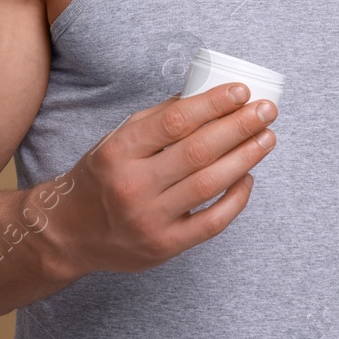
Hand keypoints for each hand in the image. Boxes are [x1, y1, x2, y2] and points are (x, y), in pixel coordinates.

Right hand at [42, 84, 277, 277]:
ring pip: (209, 184)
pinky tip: (248, 177)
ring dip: (245, 158)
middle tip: (267, 111)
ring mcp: (149, 219)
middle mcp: (132, 185)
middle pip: (198, 151)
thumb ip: (155, 121)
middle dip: (239, 127)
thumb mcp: (115, 141)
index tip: (241, 91)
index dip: (212, 104)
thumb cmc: (100, 178)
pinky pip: (212, 223)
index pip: (174, 122)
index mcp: (119, 152)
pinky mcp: (165, 247)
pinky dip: (236, 198)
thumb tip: (202, 96)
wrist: (71, 233)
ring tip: (267, 138)